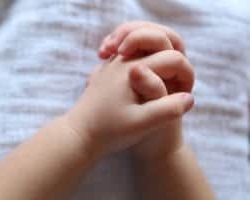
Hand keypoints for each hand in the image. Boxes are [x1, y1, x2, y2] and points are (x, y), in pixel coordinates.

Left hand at [67, 52, 193, 158]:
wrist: (78, 134)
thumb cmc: (108, 131)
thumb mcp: (142, 124)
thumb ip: (168, 110)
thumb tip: (189, 98)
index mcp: (135, 70)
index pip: (172, 59)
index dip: (186, 74)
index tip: (185, 91)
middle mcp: (123, 61)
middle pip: (156, 39)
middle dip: (173, 57)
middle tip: (177, 76)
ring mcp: (113, 64)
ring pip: (140, 43)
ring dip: (156, 51)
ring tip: (162, 69)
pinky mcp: (107, 71)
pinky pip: (128, 54)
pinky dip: (140, 56)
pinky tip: (140, 72)